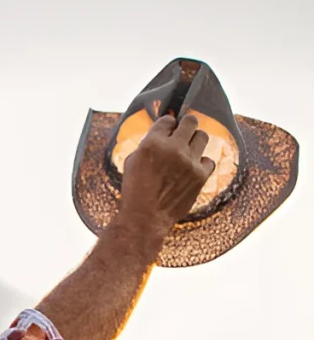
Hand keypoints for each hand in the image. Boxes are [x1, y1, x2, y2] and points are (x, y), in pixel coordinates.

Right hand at [117, 113, 216, 246]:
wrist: (145, 219)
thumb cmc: (135, 192)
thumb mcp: (132, 163)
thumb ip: (147, 146)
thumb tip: (160, 136)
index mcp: (152, 143)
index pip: (167, 120)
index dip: (168, 125)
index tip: (168, 130)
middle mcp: (173, 148)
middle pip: (191, 121)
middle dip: (186, 125)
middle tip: (183, 132)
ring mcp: (189, 161)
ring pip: (203, 137)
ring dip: (195, 141)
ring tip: (188, 151)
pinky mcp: (200, 175)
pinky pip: (208, 160)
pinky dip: (201, 163)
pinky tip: (192, 170)